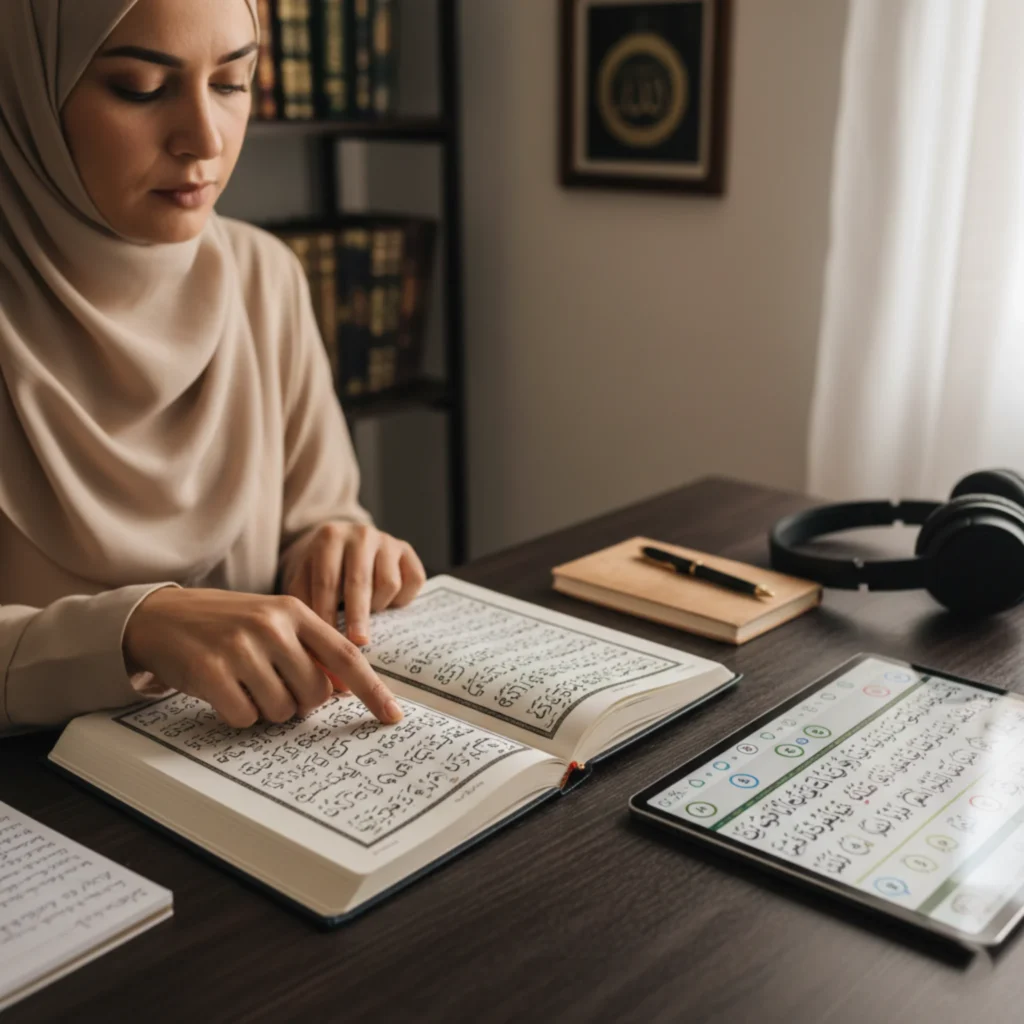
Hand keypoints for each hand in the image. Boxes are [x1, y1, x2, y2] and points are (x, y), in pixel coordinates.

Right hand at [122, 587, 402, 727]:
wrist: (161, 616)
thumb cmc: (226, 623)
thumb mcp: (272, 621)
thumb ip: (310, 647)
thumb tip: (345, 689)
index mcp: (294, 610)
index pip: (346, 656)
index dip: (372, 690)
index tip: (392, 716)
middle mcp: (271, 625)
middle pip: (314, 693)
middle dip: (300, 702)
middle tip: (274, 685)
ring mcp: (240, 647)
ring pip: (281, 709)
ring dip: (265, 708)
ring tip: (244, 682)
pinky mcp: (211, 671)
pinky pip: (245, 717)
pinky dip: (238, 713)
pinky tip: (223, 690)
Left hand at [280, 522, 426, 645]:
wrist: (345, 545)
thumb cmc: (322, 570)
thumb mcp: (303, 580)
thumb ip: (304, 604)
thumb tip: (310, 641)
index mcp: (330, 536)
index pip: (327, 581)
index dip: (327, 613)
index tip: (328, 639)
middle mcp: (360, 534)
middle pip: (360, 581)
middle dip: (357, 616)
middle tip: (357, 642)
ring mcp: (387, 541)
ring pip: (389, 584)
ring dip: (378, 606)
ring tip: (367, 612)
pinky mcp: (407, 550)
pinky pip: (413, 581)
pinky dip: (402, 599)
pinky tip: (387, 602)